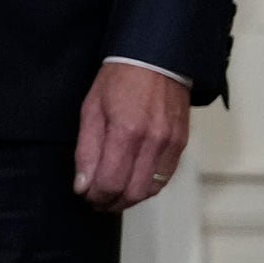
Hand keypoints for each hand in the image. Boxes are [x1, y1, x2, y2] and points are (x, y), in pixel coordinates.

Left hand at [73, 61, 189, 211]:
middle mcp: (152, 142)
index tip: (84, 195)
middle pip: (131, 192)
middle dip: (110, 202)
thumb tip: (82, 184)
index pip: (110, 181)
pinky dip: (146, 188)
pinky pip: (164, 179)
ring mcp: (170, 145)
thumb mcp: (91, 108)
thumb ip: (86, 149)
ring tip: (111, 196)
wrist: (156, 60)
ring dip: (128, 199)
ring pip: (149, 190)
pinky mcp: (181, 145)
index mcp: (125, 131)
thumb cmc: (118, 80)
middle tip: (95, 200)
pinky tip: (131, 184)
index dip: (95, 195)